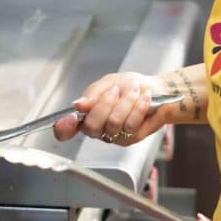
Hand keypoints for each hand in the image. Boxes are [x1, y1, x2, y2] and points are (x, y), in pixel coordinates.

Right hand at [52, 72, 171, 145]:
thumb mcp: (109, 82)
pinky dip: (139, 107)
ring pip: (113, 123)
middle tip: (115, 90)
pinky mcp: (132, 137)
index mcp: (87, 114)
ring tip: (133, 90)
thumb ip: (93, 93)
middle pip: (91, 126)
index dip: (64, 128)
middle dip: (105, 104)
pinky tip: (144, 98)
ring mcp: (115, 135)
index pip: (67, 130)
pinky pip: (131, 125)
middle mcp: (99, 128)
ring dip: (126, 102)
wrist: (156, 88)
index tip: (68, 118)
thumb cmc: (130, 86)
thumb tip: (78, 105)